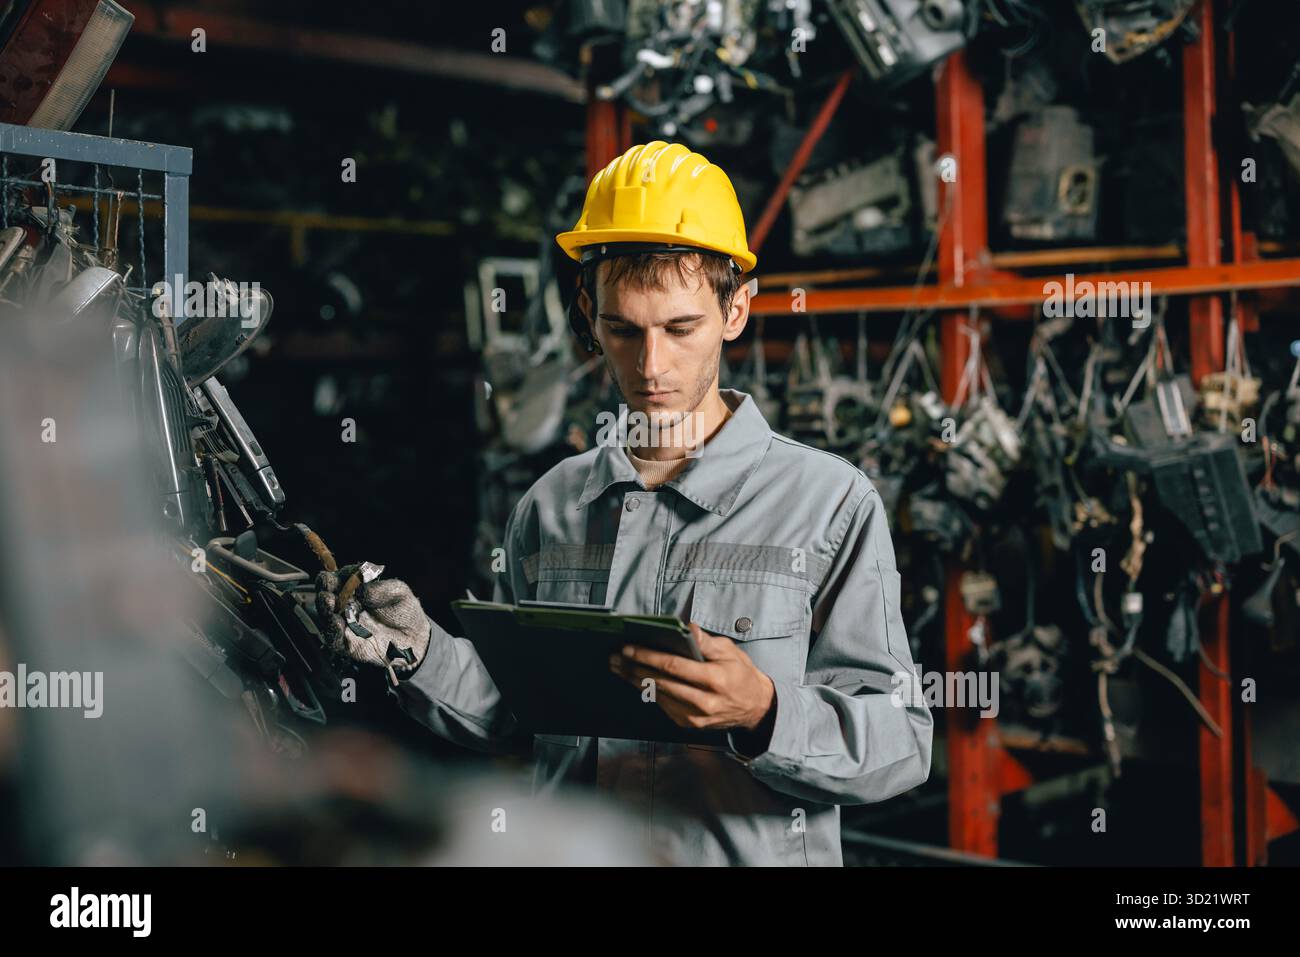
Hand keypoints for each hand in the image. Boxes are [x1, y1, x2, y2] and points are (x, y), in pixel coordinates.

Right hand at [315, 564, 430, 680]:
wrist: (415, 638)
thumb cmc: (405, 611)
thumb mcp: (398, 592)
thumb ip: (380, 588)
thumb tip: (361, 588)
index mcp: (355, 589)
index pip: (340, 577)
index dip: (340, 575)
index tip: (346, 575)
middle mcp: (345, 605)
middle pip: (327, 593)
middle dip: (325, 588)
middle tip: (329, 587)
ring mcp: (345, 624)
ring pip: (325, 615)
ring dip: (324, 607)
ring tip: (329, 601)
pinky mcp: (346, 644)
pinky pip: (334, 638)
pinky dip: (332, 630)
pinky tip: (336, 622)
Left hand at [608, 622, 775, 735]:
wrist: (754, 707)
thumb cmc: (741, 675)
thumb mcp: (730, 651)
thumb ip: (706, 641)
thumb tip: (686, 628)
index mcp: (715, 680)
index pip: (674, 667)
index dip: (648, 656)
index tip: (629, 648)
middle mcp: (704, 701)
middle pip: (660, 682)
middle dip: (634, 668)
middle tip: (616, 657)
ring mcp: (695, 717)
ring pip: (658, 695)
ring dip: (635, 680)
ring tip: (619, 667)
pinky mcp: (689, 724)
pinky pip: (662, 705)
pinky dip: (648, 691)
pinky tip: (636, 680)